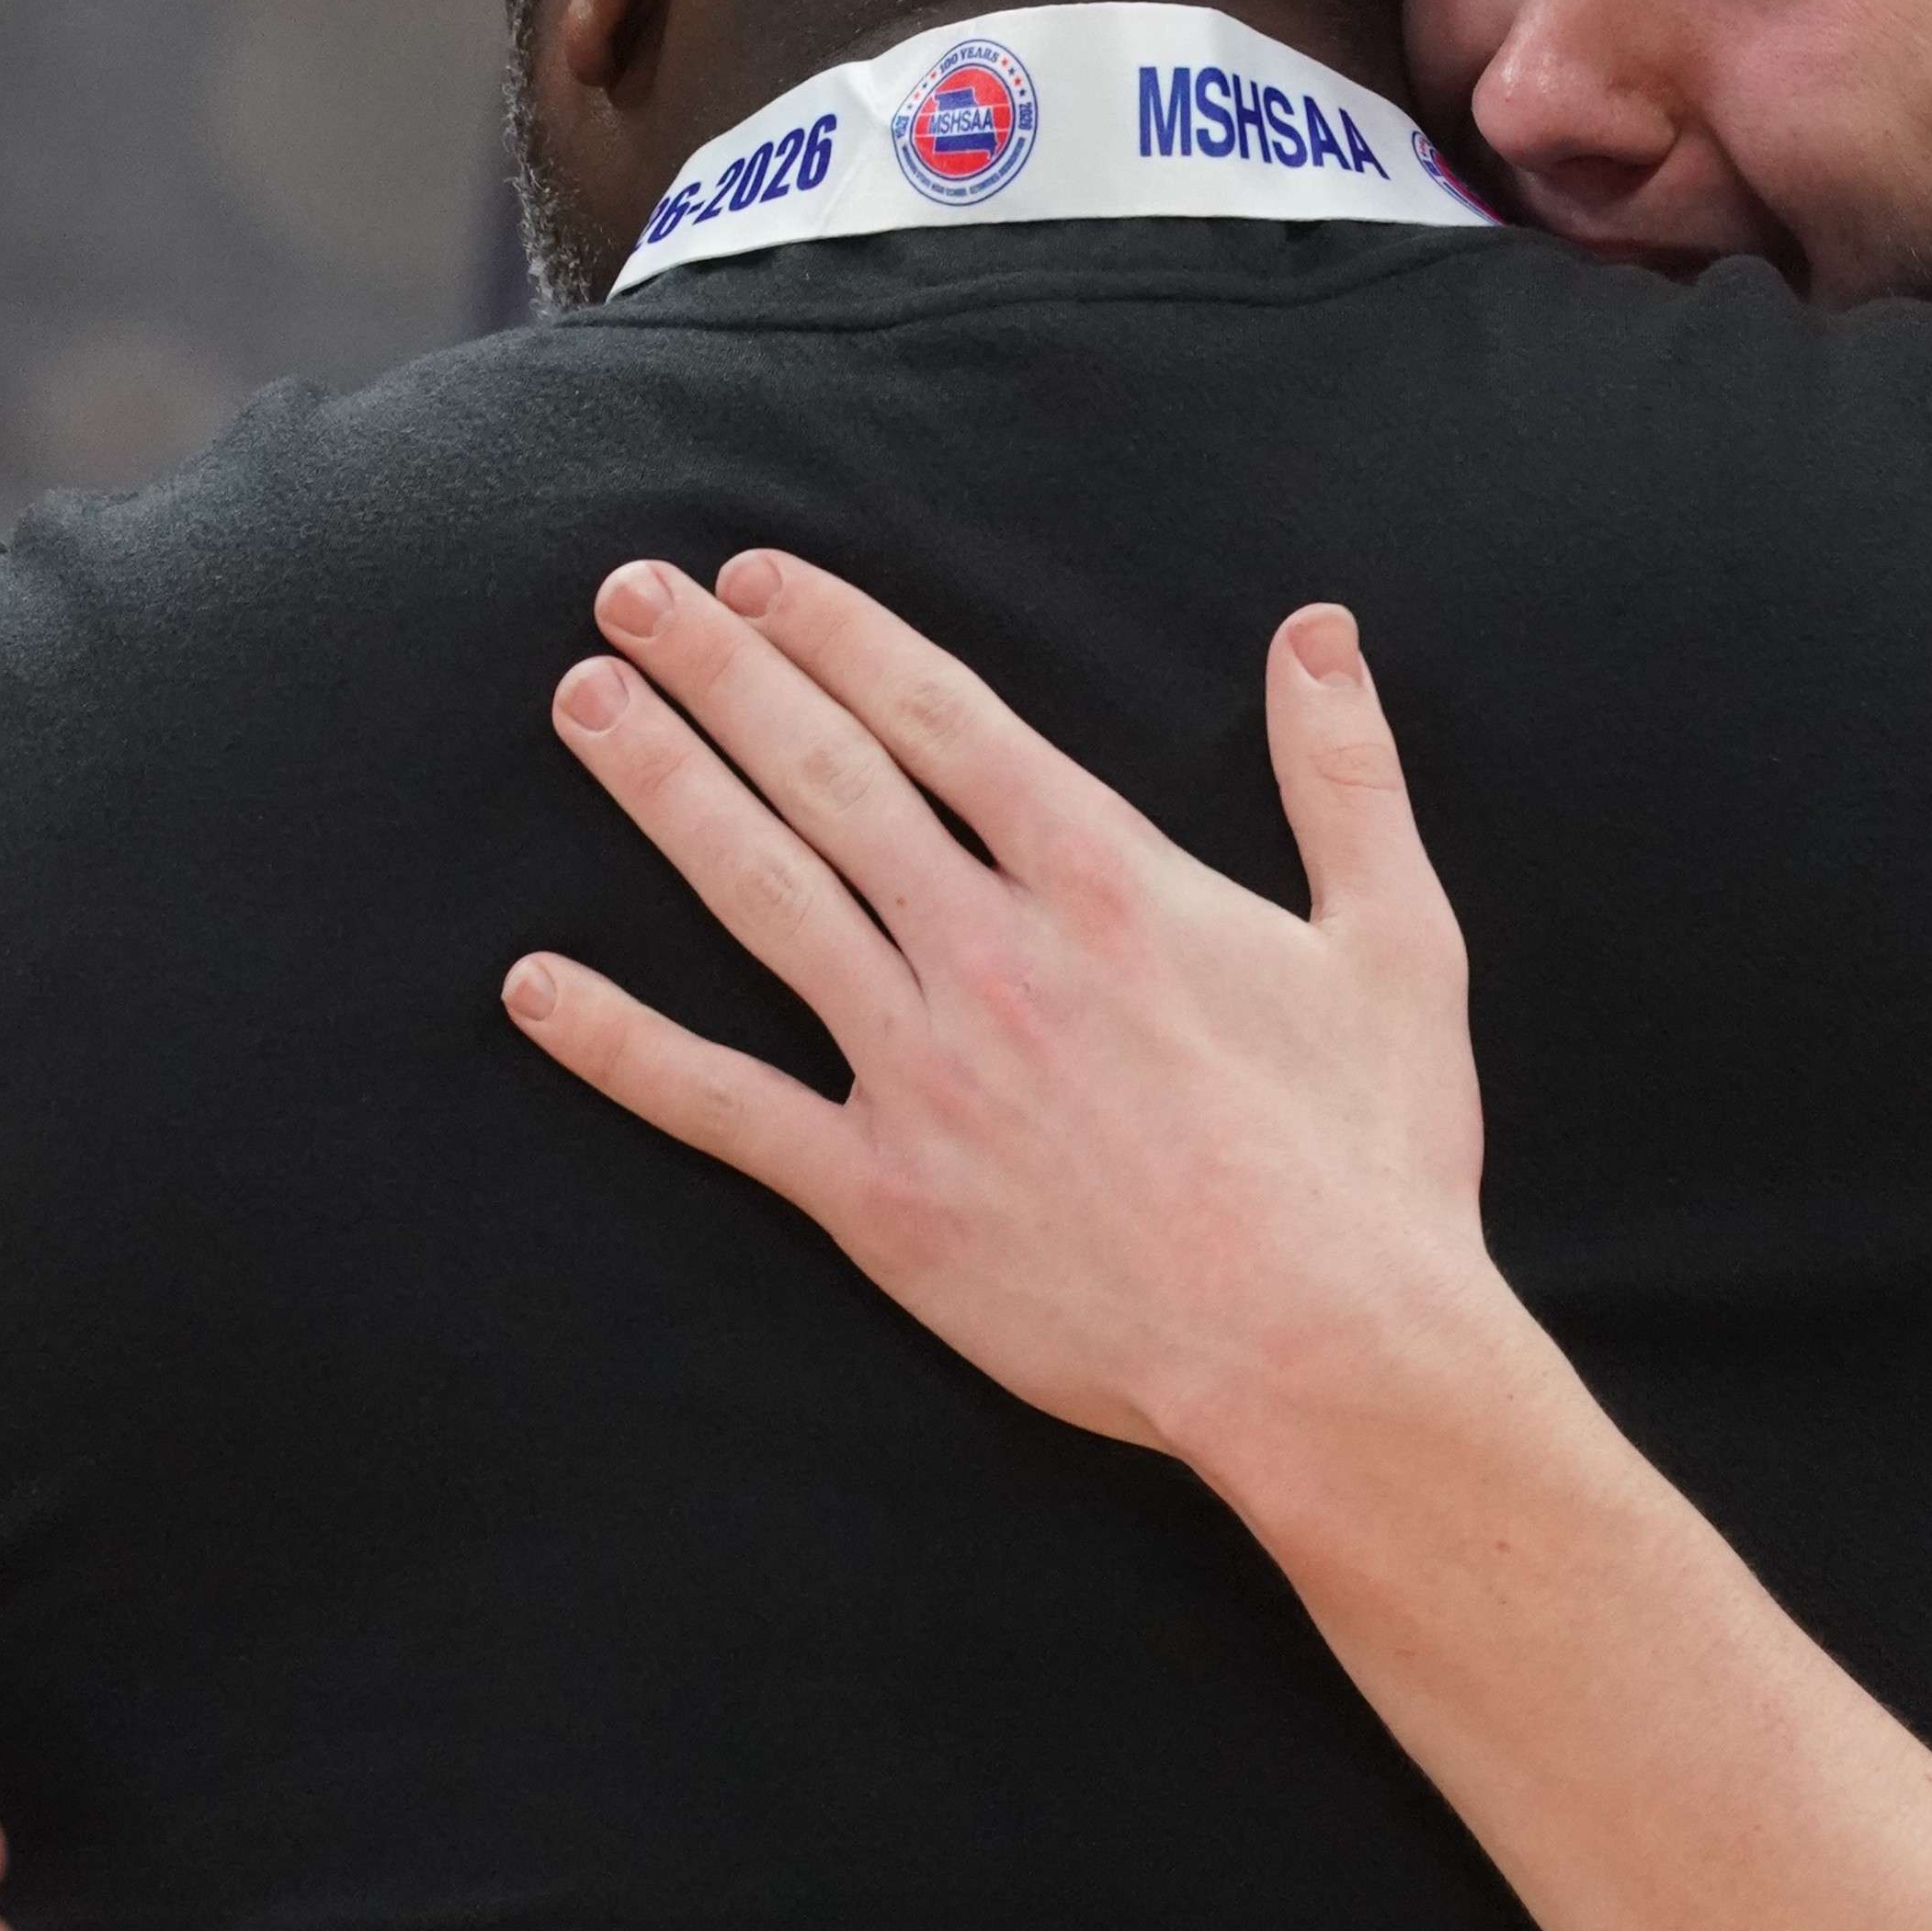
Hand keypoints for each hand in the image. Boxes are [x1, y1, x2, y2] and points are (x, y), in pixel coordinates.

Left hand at [504, 555, 1505, 1467]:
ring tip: (585, 706)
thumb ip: (1346, 776)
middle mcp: (991, 952)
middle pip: (827, 776)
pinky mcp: (882, 1196)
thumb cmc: (1372, 1157)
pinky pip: (724, 1107)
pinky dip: (621, 1047)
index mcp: (1105, 881)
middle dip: (720, 673)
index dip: (837, 633)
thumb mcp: (1397, 943)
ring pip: (763, 897)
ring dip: (665, 791)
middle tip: (627, 594)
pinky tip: (534, 990)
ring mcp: (922, 1073)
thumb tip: (1317, 632)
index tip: (757, 576)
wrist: (1324, 1353)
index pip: (940, 716)